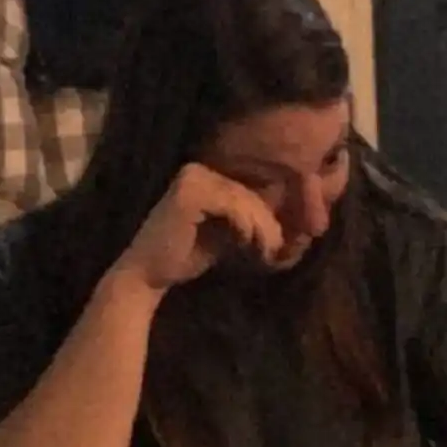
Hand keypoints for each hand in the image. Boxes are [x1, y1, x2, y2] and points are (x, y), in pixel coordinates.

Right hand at [111, 163, 283, 292]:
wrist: (149, 276)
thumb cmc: (190, 257)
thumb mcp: (231, 234)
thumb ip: (254, 222)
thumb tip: (296, 219)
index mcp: (207, 175)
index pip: (251, 190)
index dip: (270, 215)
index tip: (281, 243)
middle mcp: (198, 170)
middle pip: (251, 194)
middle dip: (270, 223)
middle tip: (277, 251)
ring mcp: (191, 178)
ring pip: (246, 200)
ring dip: (262, 229)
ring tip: (265, 252)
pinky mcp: (189, 193)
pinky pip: (233, 206)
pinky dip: (246, 227)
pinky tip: (246, 245)